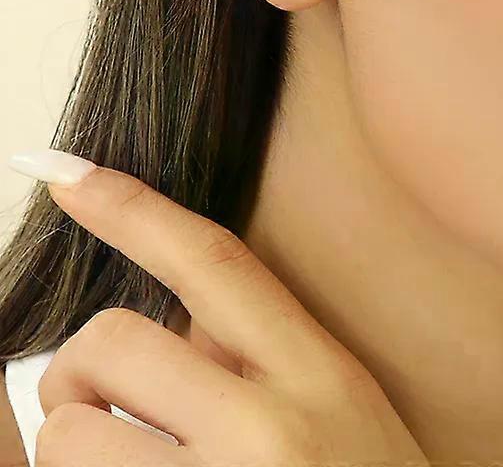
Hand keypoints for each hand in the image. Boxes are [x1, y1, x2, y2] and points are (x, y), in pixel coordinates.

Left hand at [32, 159, 429, 466]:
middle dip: (78, 376)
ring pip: (71, 434)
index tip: (58, 167)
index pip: (214, 260)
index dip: (131, 206)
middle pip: (111, 344)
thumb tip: (166, 324)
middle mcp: (273, 424)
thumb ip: (261, 360)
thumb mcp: (341, 414)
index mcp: (320, 371)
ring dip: (75, 452)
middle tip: (102, 415)